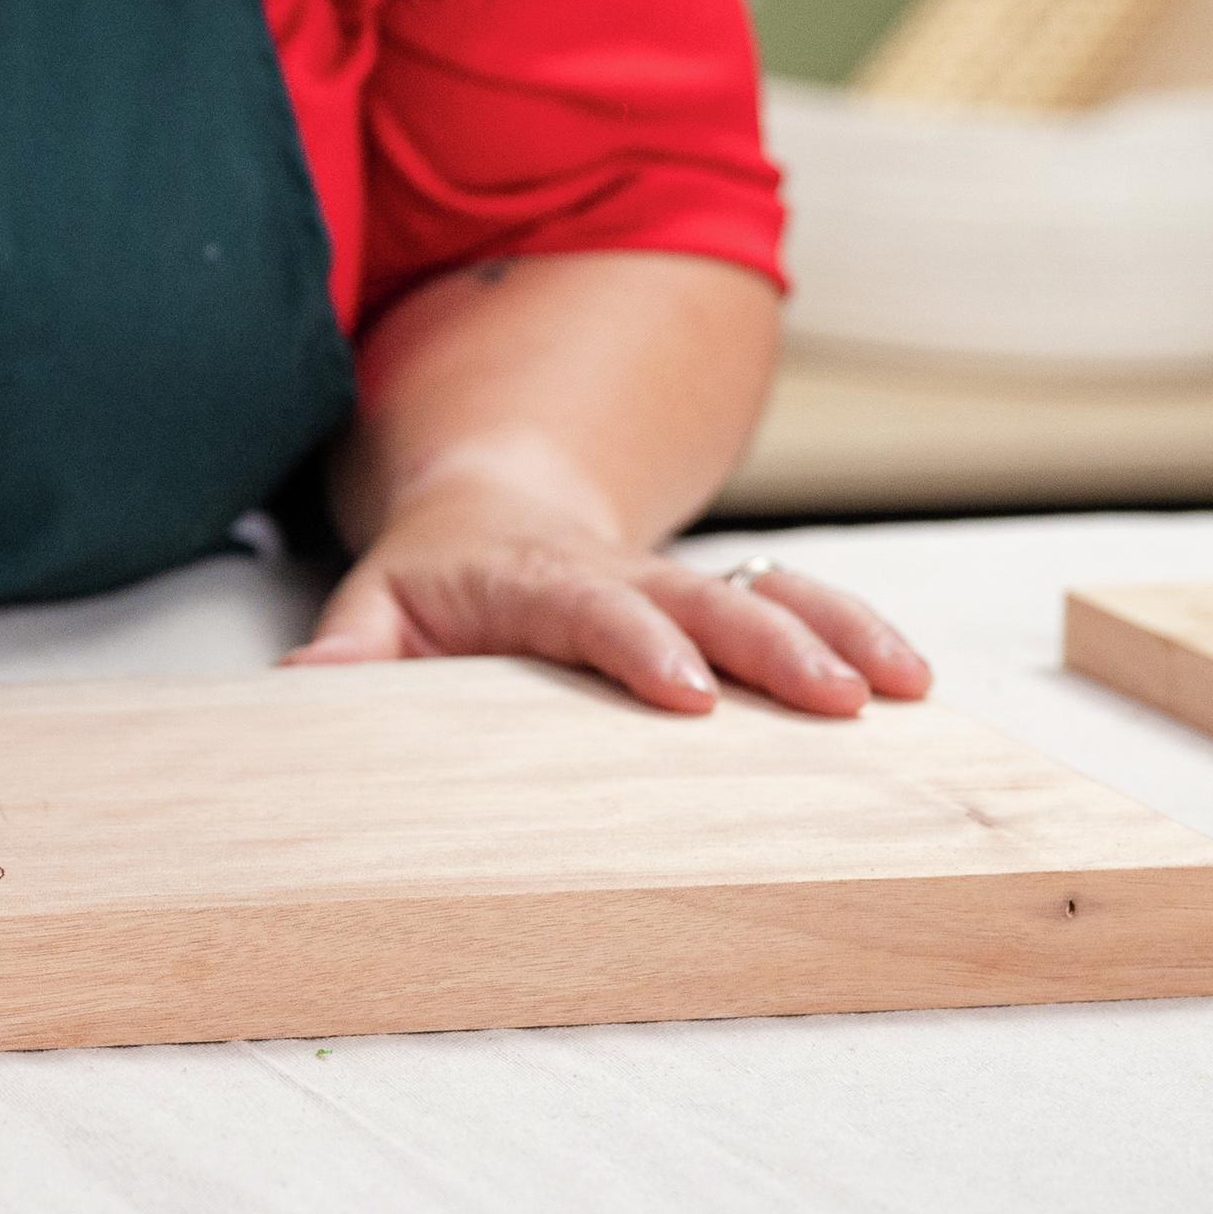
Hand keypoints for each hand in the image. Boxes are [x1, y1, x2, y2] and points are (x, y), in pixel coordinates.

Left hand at [283, 481, 929, 715]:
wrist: (488, 513)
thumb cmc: (432, 583)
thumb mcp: (372, 609)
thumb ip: (346, 650)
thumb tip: (300, 686)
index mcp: (534, 579)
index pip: (590, 609)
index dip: (640, 644)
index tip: (688, 692)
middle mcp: (621, 573)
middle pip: (705, 598)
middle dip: (773, 645)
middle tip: (838, 700)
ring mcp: (681, 582)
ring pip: (769, 588)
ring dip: (837, 630)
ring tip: (904, 686)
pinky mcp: (721, 599)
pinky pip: (797, 602)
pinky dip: (856, 629)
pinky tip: (912, 676)